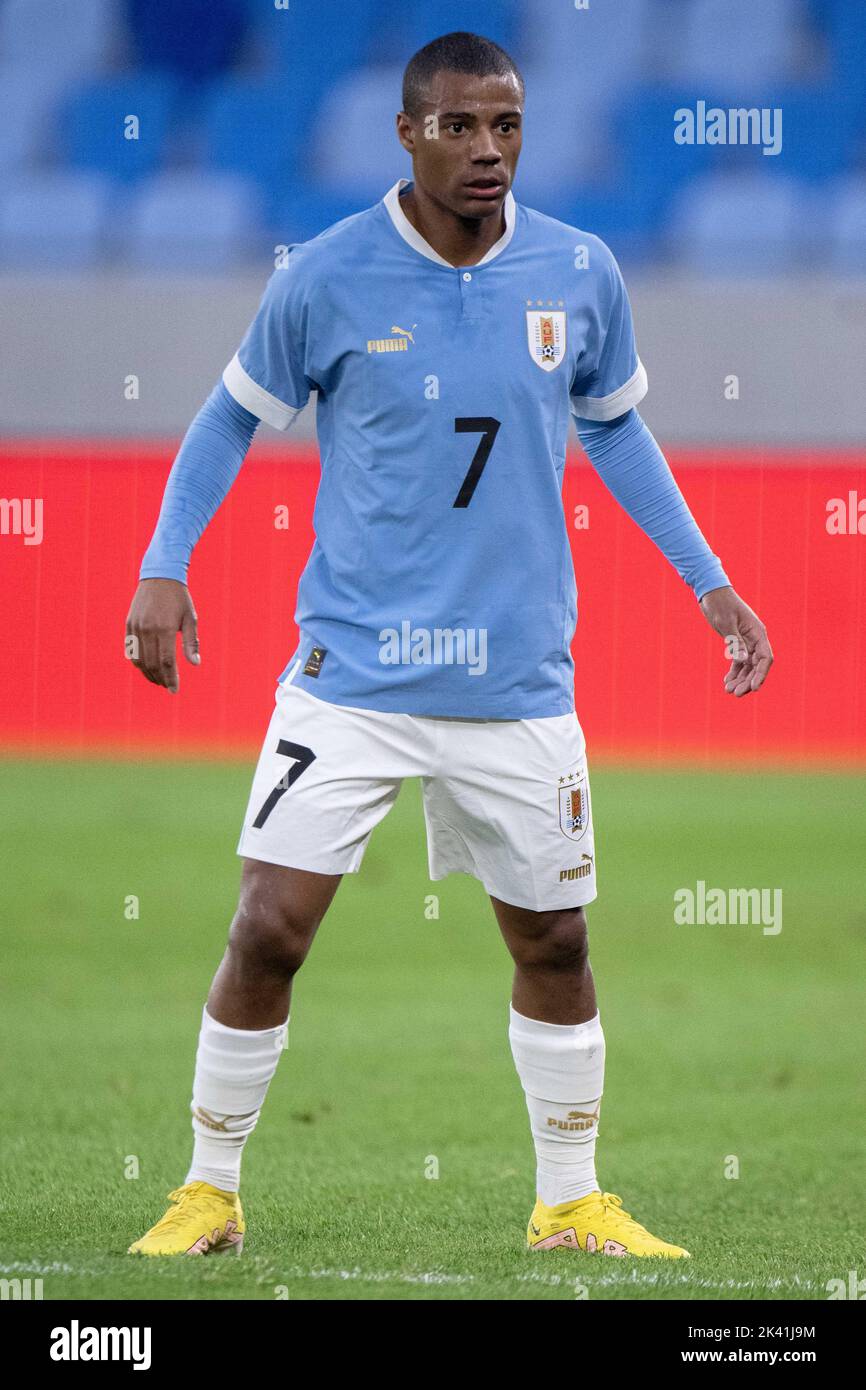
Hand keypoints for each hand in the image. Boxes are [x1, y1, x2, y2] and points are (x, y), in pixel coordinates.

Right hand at [125, 578, 199, 692]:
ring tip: (158, 680)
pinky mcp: (129, 624)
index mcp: (165, 628)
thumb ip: (191, 643)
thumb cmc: (179, 598)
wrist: (159, 576)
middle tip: (168, 687)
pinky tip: (146, 668)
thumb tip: (195, 664)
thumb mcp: (190, 619)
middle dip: (161, 679)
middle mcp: (148, 629)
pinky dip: (137, 662)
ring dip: (148, 673)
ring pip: (139, 659)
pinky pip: (131, 649)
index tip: (174, 690)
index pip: (167, 662)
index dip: (171, 679)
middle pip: (152, 663)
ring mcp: (136, 627)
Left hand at [699, 585, 772, 696]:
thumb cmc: (720, 604)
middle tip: (736, 694)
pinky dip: (734, 671)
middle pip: (756, 665)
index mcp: (757, 632)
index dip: (761, 674)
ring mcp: (746, 641)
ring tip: (729, 691)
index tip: (754, 688)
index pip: (765, 657)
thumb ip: (735, 642)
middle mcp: (755, 638)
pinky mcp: (736, 642)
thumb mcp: (726, 623)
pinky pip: (738, 660)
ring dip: (740, 679)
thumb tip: (743, 660)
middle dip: (747, 681)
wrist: (711, 593)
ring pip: (747, 665)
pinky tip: (727, 681)